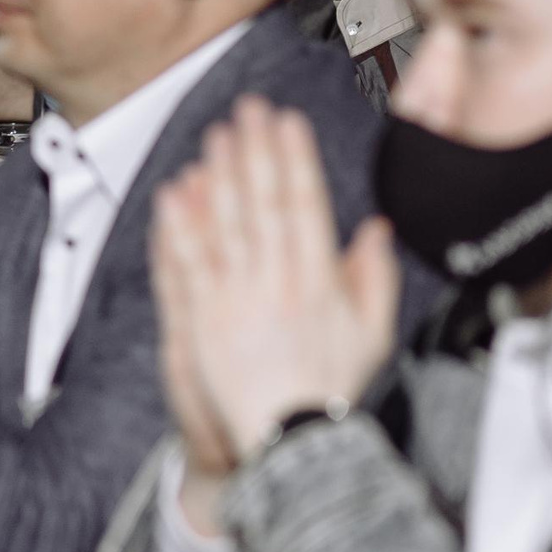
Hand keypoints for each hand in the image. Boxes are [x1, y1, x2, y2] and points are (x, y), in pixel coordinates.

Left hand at [151, 98, 399, 465]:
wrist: (290, 442)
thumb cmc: (328, 390)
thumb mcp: (372, 335)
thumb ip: (375, 277)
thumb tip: (376, 229)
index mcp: (318, 283)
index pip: (305, 205)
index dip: (294, 158)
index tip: (288, 122)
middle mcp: (276, 283)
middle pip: (262, 203)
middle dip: (255, 150)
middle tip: (248, 109)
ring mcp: (236, 298)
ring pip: (225, 223)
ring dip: (219, 174)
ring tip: (216, 135)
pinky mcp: (202, 318)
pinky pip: (188, 263)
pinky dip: (181, 225)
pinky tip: (175, 191)